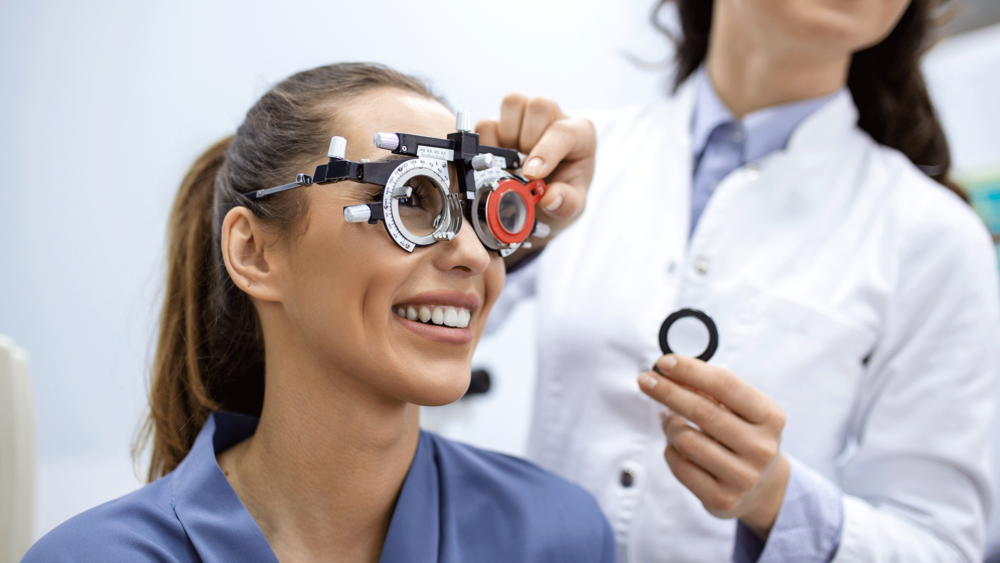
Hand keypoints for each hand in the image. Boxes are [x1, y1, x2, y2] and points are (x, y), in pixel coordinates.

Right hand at [476, 94, 594, 263]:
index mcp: (579, 133)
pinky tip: (499, 162)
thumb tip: (551, 198)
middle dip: (528, 140)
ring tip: (513, 161)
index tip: (532, 174)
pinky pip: (487, 123)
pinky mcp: (500, 125)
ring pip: (514, 103)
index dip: (546, 151)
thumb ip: (567, 203)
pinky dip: (489, 144)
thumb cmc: (563, 193)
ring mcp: (525, 118)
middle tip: (526, 168)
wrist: (543, 200)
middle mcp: (553, 118)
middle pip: (539, 106)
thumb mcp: (572, 207)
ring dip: (508, 135)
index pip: (564, 130)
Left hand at [637, 355, 789, 537]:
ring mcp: (743, 476)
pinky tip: (674, 445)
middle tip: (645, 380)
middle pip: (702, 411)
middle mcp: (761, 447)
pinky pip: (680, 466)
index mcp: (770, 417)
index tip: (664, 362)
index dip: (691, 370)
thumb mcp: (740, 410)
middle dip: (667, 391)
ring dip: (668, 424)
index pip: (725, 385)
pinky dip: (670, 450)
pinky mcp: (723, 498)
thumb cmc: (744, 436)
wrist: (764, 488)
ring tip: (666, 418)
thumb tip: (669, 371)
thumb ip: (709, 390)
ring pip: (686, 440)